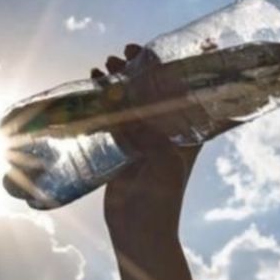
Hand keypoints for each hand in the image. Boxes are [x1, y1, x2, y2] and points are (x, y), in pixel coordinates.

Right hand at [93, 43, 202, 241]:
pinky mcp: (122, 149)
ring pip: (129, 101)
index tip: (154, 49)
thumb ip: (152, 132)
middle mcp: (166, 130)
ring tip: (103, 67)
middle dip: (137, 69)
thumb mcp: (165, 159)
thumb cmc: (163, 196)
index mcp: (187, 131)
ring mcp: (142, 138)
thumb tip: (129, 105)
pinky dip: (103, 101)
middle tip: (122, 54)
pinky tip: (91, 87)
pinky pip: (112, 118)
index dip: (172, 66)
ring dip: (117, 82)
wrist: (141, 230)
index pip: (184, 90)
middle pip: (152, 90)